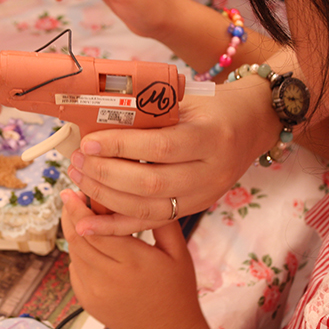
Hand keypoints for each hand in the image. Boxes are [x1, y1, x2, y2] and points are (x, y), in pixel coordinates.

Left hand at [60, 188, 203, 328]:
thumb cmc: (177, 290)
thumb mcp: (179, 252)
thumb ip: (161, 221)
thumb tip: (142, 194)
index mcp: (133, 262)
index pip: (96, 229)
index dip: (81, 207)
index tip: (75, 189)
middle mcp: (108, 278)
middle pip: (78, 238)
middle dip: (71, 213)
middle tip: (72, 195)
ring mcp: (94, 292)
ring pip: (73, 252)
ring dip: (72, 230)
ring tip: (79, 213)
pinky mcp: (87, 301)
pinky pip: (75, 268)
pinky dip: (78, 251)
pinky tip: (89, 241)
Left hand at [65, 77, 280, 235]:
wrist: (251, 126)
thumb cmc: (215, 108)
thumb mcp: (187, 102)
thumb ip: (151, 113)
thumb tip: (99, 122)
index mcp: (212, 138)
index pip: (161, 147)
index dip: (121, 146)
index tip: (88, 143)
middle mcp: (211, 173)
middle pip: (151, 184)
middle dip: (106, 175)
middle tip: (77, 162)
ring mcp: (204, 196)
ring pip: (149, 209)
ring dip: (106, 198)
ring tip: (79, 181)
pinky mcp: (194, 208)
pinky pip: (152, 223)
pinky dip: (117, 226)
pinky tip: (87, 225)